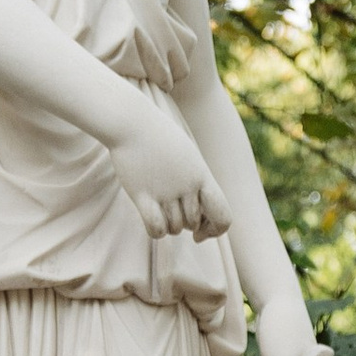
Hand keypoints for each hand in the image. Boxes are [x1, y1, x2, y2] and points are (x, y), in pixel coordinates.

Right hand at [110, 99, 230, 243]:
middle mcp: (187, 185)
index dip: (215, 229)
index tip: (201, 230)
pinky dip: (156, 231)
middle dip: (185, 224)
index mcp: (202, 175)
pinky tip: (151, 220)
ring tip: (160, 208)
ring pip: (175, 228)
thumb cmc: (159, 138)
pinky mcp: (143, 195)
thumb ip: (197, 181)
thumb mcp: (188, 157)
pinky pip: (156, 229)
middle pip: (193, 223)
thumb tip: (201, 209)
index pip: (223, 216)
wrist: (132, 123)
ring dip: (168, 225)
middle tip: (172, 212)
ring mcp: (166, 191)